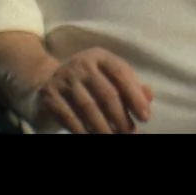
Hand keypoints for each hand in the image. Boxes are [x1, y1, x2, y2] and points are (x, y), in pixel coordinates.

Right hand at [28, 48, 153, 133]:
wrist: (47, 84)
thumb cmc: (88, 85)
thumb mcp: (108, 80)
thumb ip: (131, 87)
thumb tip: (148, 96)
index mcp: (99, 57)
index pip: (121, 73)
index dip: (135, 96)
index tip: (145, 117)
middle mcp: (81, 63)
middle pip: (107, 93)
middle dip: (122, 117)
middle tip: (130, 132)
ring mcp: (63, 78)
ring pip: (89, 107)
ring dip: (104, 128)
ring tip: (113, 137)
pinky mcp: (49, 94)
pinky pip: (69, 117)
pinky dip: (83, 130)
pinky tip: (91, 136)